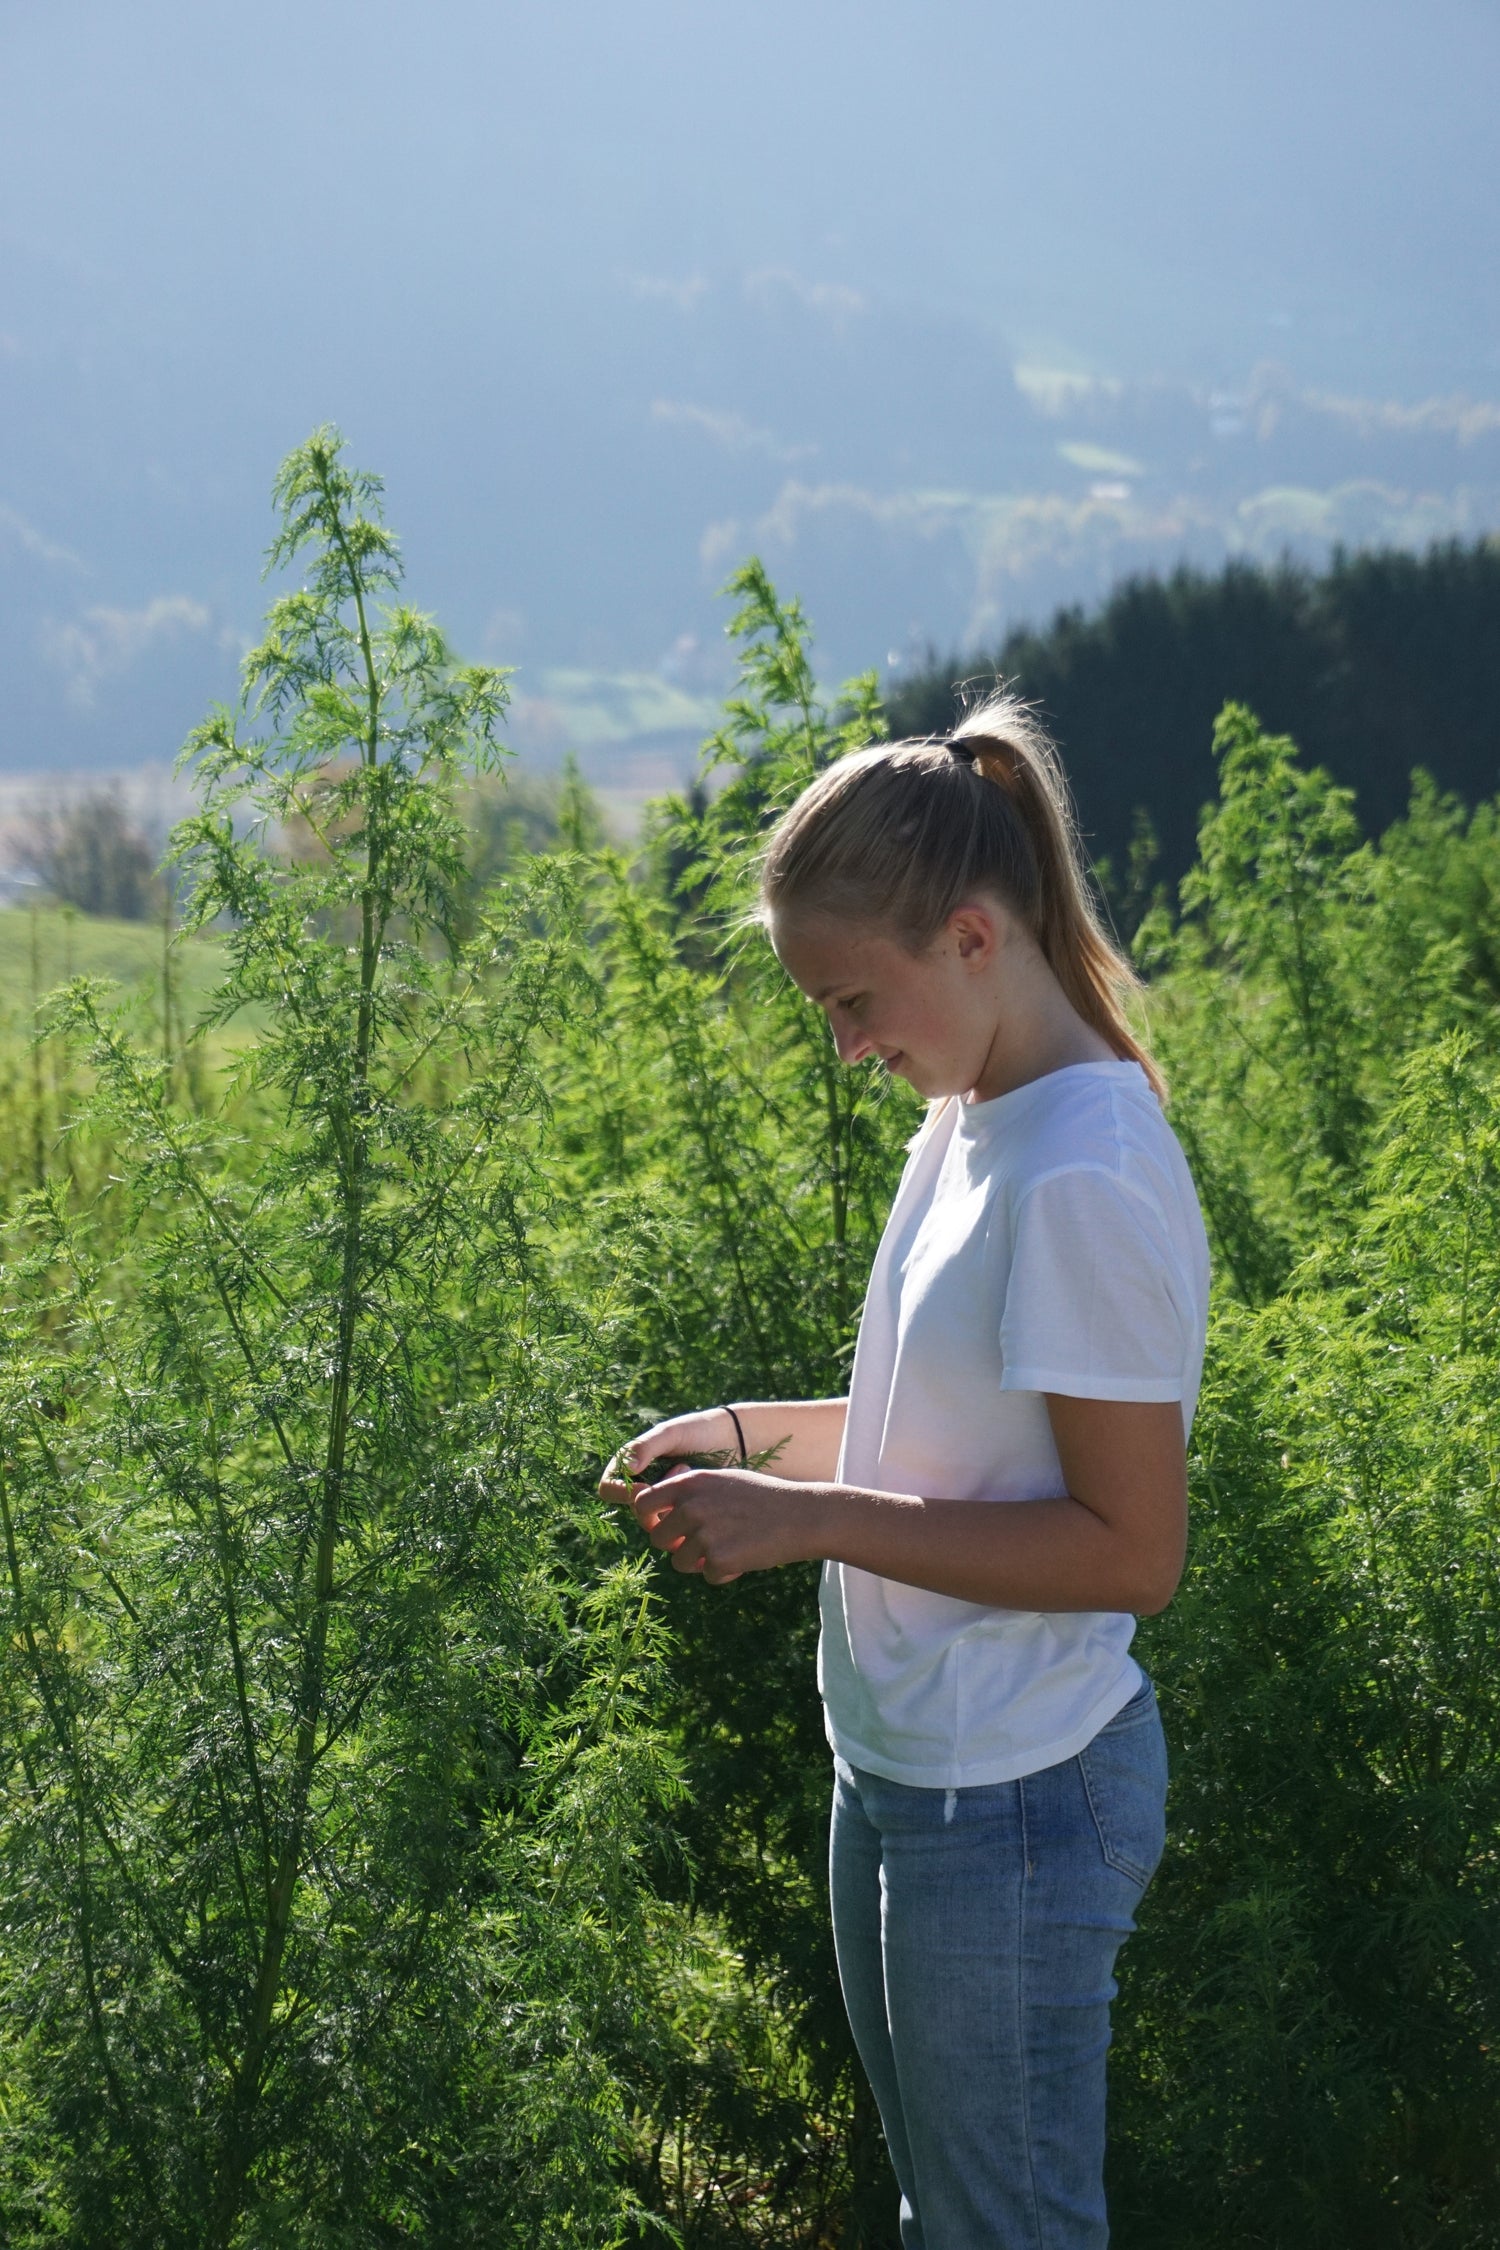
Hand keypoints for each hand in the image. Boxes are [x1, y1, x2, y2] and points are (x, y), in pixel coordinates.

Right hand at [598, 1408, 741, 1507]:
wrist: (734, 1441)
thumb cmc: (699, 1430)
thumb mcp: (671, 1433)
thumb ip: (646, 1447)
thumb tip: (626, 1469)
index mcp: (631, 1464)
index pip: (609, 1488)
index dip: (622, 1492)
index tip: (645, 1486)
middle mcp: (643, 1485)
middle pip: (632, 1508)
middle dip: (655, 1496)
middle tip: (682, 1469)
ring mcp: (663, 1501)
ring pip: (653, 1520)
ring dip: (672, 1503)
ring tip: (693, 1472)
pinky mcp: (683, 1513)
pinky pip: (674, 1525)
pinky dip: (685, 1514)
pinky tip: (702, 1494)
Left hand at [628, 1465, 817, 1585]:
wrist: (802, 1516)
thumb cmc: (763, 1498)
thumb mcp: (723, 1482)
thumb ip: (690, 1494)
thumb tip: (658, 1514)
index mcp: (690, 1483)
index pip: (643, 1504)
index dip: (649, 1520)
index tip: (664, 1527)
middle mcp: (692, 1506)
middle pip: (657, 1539)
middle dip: (676, 1546)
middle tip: (703, 1544)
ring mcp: (704, 1533)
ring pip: (680, 1562)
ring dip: (701, 1562)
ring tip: (731, 1547)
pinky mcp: (719, 1559)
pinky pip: (709, 1576)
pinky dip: (725, 1573)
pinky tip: (746, 1557)